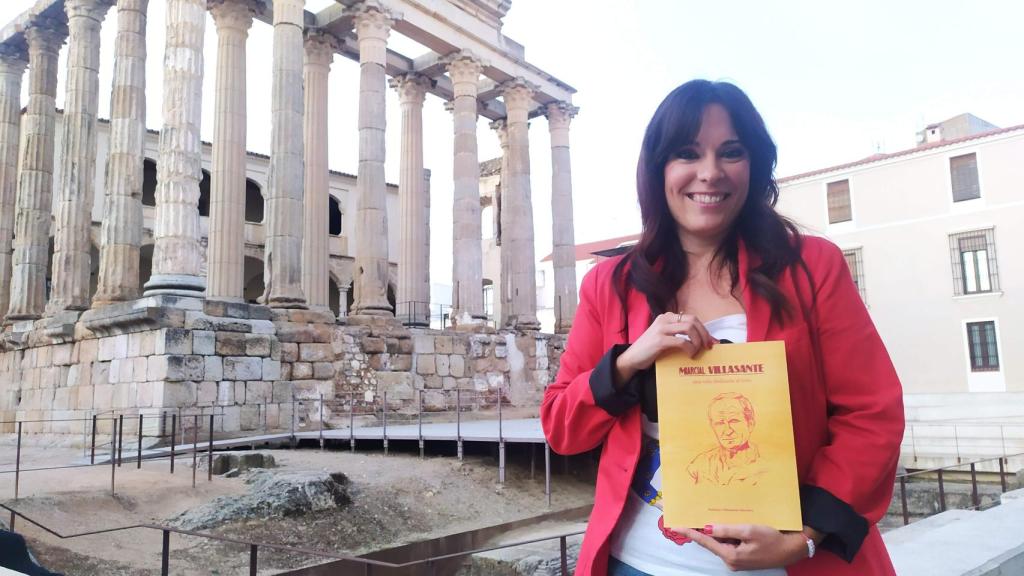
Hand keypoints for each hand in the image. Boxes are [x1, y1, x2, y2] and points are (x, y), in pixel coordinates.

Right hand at [614, 312, 715, 385]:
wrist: (632, 358)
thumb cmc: (650, 350)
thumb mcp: (665, 337)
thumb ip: (679, 334)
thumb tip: (701, 340)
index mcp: (667, 317)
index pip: (692, 318)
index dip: (704, 329)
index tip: (711, 341)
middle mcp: (664, 319)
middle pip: (693, 320)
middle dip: (704, 334)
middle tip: (708, 346)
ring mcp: (661, 329)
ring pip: (689, 328)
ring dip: (698, 340)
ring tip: (697, 351)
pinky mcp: (660, 340)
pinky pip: (682, 341)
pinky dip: (690, 348)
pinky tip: (690, 355)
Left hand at [681, 524, 809, 569]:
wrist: (792, 549)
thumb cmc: (773, 539)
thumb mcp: (749, 530)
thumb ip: (727, 530)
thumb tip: (707, 528)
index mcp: (731, 555)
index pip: (705, 541)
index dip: (690, 532)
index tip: (675, 526)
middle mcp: (731, 560)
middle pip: (711, 542)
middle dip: (700, 530)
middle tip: (688, 517)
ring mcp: (737, 560)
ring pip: (720, 542)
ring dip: (715, 531)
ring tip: (705, 516)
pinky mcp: (743, 556)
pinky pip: (729, 543)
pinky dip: (726, 534)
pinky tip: (725, 525)